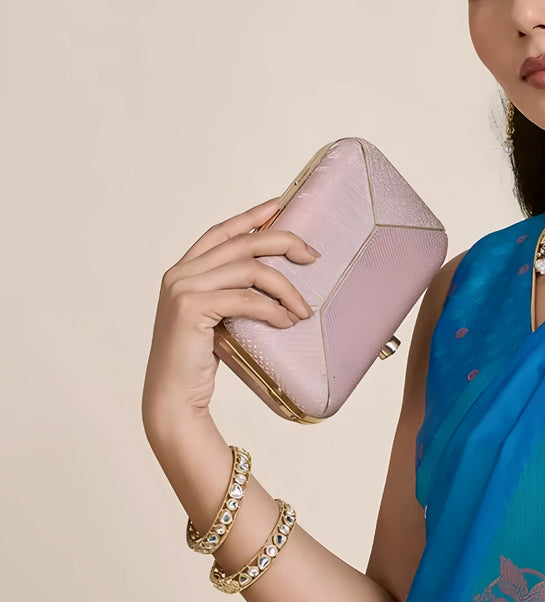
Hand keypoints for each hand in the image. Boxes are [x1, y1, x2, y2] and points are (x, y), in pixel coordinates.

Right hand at [141, 197, 319, 433]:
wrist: (174, 396)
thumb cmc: (197, 363)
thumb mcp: (216, 319)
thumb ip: (232, 295)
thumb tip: (275, 284)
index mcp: (183, 271)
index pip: (221, 232)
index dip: (251, 216)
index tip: (279, 205)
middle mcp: (180, 273)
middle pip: (242, 244)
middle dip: (283, 243)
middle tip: (312, 257)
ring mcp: (183, 289)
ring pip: (250, 270)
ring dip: (285, 288)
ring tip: (303, 310)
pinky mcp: (192, 309)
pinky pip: (246, 299)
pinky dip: (273, 309)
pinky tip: (287, 322)